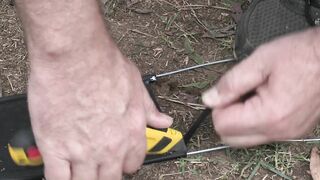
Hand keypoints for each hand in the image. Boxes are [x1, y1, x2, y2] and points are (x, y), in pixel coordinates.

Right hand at [28, 46, 171, 179]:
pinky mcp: (54, 147)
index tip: (117, 160)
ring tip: (79, 170)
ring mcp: (82, 151)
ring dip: (83, 178)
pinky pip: (57, 179)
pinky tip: (60, 172)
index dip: (125, 163)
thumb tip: (163, 121)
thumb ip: (149, 108)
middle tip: (97, 168)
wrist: (75, 56)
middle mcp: (110, 147)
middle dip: (105, 175)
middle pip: (110, 179)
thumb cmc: (105, 65)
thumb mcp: (136, 84)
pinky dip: (59, 179)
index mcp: (132, 133)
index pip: (133, 164)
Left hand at [202, 28, 319, 146]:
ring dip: (240, 119)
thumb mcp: (260, 61)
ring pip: (244, 139)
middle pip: (230, 138)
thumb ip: (230, 83)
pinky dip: (254, 121)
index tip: (229, 89)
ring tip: (254, 93)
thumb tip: (208, 100)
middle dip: (226, 115)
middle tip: (239, 92)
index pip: (223, 125)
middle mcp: (279, 131)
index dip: (218, 105)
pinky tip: (263, 100)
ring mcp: (288, 134)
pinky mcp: (293, 132)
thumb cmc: (301, 55)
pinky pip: (261, 134)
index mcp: (269, 115)